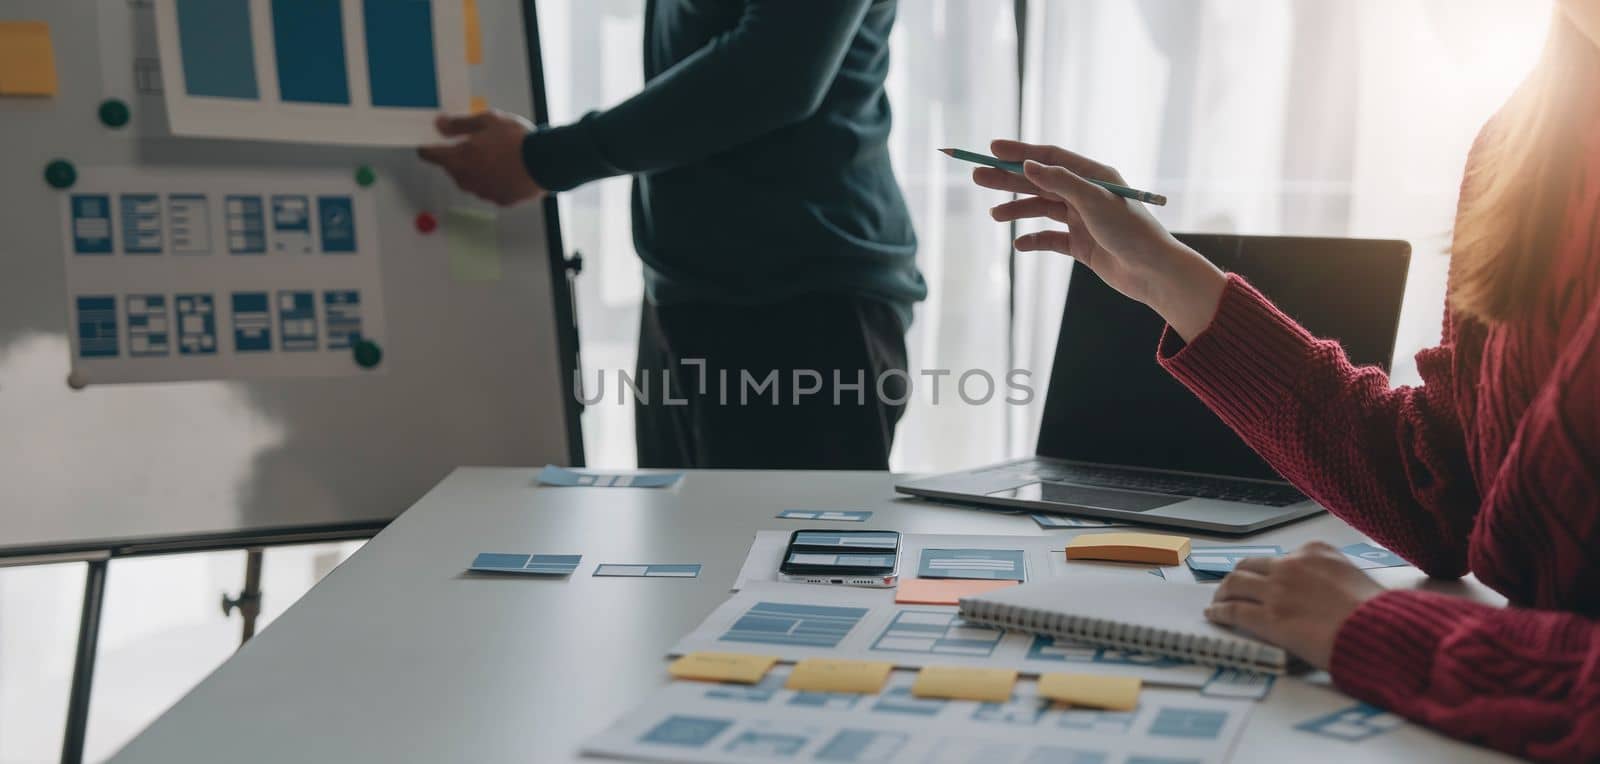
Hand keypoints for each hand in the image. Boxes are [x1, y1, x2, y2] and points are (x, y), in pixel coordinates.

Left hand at [418, 111, 545, 206]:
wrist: (548, 162)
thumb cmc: (518, 139)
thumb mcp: (488, 120)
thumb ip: (459, 124)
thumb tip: (439, 124)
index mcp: (458, 159)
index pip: (429, 154)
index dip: (428, 146)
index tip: (432, 141)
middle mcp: (466, 180)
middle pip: (451, 168)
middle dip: (459, 156)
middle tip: (479, 142)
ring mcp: (483, 193)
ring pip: (471, 180)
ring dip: (478, 169)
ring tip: (499, 155)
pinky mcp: (500, 201)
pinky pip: (490, 189)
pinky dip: (495, 181)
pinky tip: (509, 169)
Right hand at [974, 139, 1226, 340]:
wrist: (1153, 272)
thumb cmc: (1130, 231)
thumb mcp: (1093, 201)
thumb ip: (1060, 182)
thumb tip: (1027, 164)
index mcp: (1094, 175)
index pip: (1050, 157)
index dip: (1020, 152)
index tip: (992, 149)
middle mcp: (1087, 194)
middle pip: (1040, 182)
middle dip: (1009, 180)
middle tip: (978, 176)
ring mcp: (1083, 220)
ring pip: (1042, 209)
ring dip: (1017, 210)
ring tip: (994, 215)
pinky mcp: (1082, 245)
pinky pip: (1051, 239)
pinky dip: (1034, 240)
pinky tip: (1019, 244)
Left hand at [1205, 542, 1384, 669]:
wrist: (1380, 631)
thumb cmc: (1378, 612)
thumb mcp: (1357, 576)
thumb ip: (1334, 574)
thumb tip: (1329, 585)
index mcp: (1315, 551)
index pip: (1281, 557)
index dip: (1268, 570)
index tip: (1264, 577)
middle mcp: (1292, 565)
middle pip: (1250, 565)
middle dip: (1239, 576)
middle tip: (1233, 586)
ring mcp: (1277, 591)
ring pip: (1235, 584)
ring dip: (1223, 591)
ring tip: (1219, 600)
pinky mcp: (1268, 618)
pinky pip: (1233, 611)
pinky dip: (1219, 612)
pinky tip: (1214, 615)